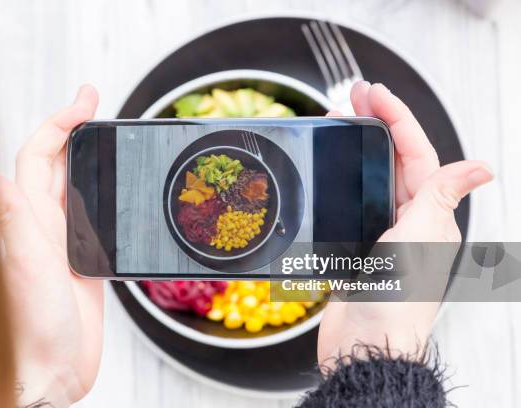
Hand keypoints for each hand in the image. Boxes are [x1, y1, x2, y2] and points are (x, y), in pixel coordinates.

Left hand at [0, 85, 102, 405]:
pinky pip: (91, 215)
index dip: (58, 123)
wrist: (54, 366)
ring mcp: (64, 241)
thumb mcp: (26, 265)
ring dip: (88, 158)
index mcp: (28, 219)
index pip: (37, 156)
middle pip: (55, 164)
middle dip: (73, 129)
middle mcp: (44, 225)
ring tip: (107, 138)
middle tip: (96, 106)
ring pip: (74, 186)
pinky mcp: (83, 258)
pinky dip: (102, 194)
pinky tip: (116, 192)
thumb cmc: (36, 323)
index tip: (84, 101)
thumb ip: (13, 220)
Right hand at [318, 81, 492, 364]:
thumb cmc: (393, 303)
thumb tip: (482, 167)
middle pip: (395, 159)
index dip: (396, 118)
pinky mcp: (361, 244)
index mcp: (430, 214)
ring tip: (342, 123)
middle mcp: (410, 219)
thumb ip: (441, 199)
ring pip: (375, 177)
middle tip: (354, 97)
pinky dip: (347, 179)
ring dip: (361, 147)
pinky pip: (357, 201)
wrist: (364, 344)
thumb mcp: (418, 241)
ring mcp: (385, 231)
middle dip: (377, 124)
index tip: (373, 94)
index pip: (416, 153)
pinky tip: (335, 169)